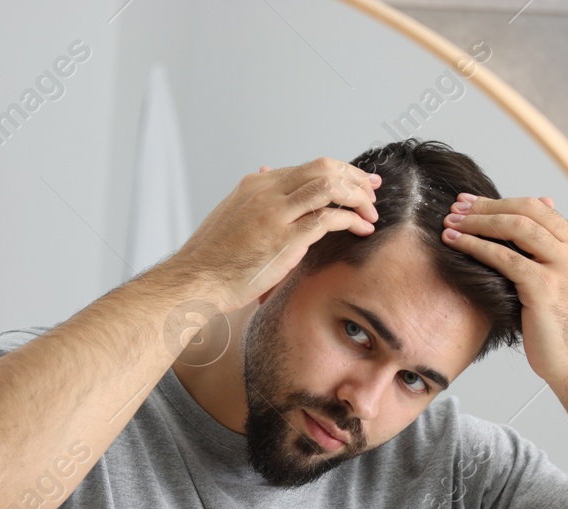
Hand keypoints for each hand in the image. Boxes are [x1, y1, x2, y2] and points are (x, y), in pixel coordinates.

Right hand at [164, 157, 379, 311]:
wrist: (194, 281)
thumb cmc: (210, 258)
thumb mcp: (230, 215)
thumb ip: (253, 197)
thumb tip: (265, 172)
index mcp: (255, 185)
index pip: (306, 168)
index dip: (337, 173)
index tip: (355, 183)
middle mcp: (267, 193)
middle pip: (323, 168)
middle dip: (354, 177)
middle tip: (372, 190)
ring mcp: (276, 214)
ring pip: (330, 186)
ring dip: (357, 196)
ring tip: (370, 211)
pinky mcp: (286, 239)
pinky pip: (329, 218)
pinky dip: (352, 220)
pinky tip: (362, 229)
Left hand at [441, 194, 567, 383]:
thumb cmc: (557, 321)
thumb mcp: (555, 275)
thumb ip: (546, 243)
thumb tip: (542, 202)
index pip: (536, 207)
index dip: (499, 202)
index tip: (468, 202)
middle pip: (526, 211)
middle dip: (485, 207)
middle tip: (454, 207)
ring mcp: (564, 266)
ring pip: (516, 228)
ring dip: (478, 223)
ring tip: (449, 222)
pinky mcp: (545, 286)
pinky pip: (505, 258)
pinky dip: (476, 246)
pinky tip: (455, 242)